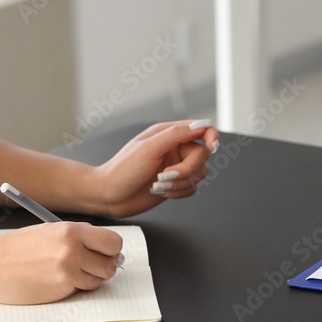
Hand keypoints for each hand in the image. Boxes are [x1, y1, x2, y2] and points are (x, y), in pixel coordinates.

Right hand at [0, 222, 123, 304]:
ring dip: (89, 278)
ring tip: (67, 271)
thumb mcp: (50, 231)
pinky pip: (81, 289)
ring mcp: (67, 272)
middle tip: (91, 264)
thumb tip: (107, 248)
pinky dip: (74, 287)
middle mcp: (72, 250)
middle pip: (111, 263)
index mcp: (71, 231)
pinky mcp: (60, 290)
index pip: (113, 241)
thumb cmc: (16, 249)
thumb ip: (80, 237)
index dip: (111, 249)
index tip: (105, 252)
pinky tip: (55, 280)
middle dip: (105, 265)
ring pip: (99, 279)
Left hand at [86, 120, 219, 217]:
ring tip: (159, 185)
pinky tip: (161, 192)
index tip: (213, 147)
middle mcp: (175, 149)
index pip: (201, 129)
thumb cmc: (122, 170)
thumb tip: (201, 126)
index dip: (211, 137)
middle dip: (187, 170)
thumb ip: (177, 135)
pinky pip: (192, 188)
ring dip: (181, 183)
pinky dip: (179, 193)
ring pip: (199, 174)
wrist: (109, 195)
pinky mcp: (175, 184)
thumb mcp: (149, 148)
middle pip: (202, 156)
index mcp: (169, 134)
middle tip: (166, 175)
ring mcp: (176, 167)